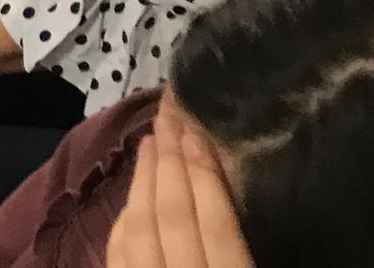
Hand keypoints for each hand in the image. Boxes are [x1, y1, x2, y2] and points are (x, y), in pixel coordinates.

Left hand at [106, 103, 253, 267]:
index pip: (218, 228)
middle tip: (168, 119)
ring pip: (140, 230)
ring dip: (143, 182)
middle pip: (174, 220)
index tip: (195, 134)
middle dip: (169, 165)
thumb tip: (249, 187)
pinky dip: (124, 222)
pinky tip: (132, 200)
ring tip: (150, 142)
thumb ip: (256, 244)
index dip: (206, 179)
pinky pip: (117, 255)